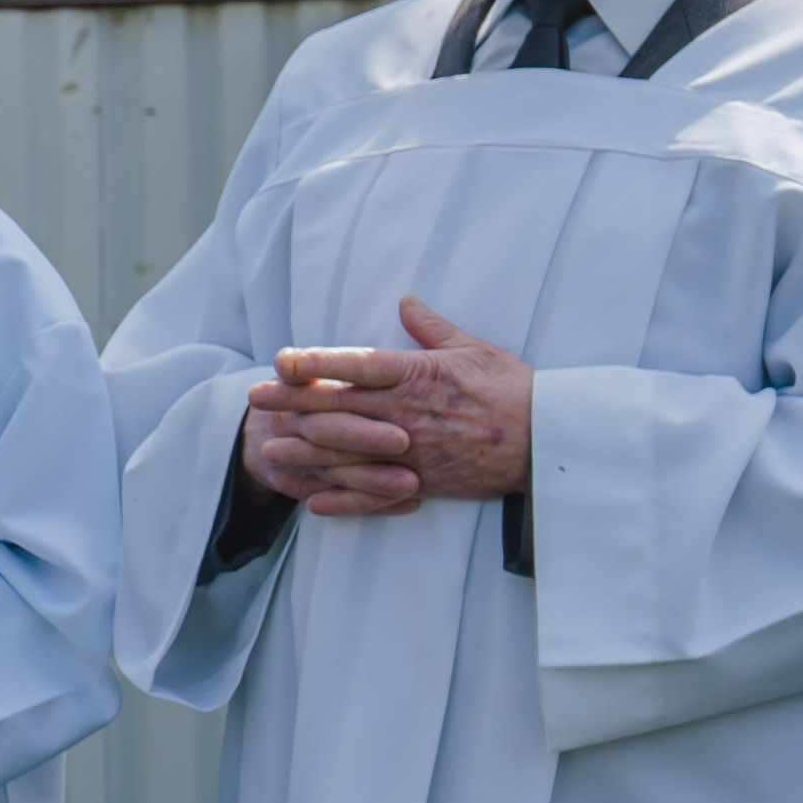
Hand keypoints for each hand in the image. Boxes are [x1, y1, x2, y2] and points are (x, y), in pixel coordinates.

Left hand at [251, 297, 533, 509]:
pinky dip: (343, 499)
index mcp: (418, 374)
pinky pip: (374, 493)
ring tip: (269, 447)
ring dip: (305, 450)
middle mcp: (407, 412)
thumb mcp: (474, 349)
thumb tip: (406, 302)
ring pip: (348, 452)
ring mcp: (412, 450)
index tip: (282, 359)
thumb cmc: (512, 389)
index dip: (317, 362)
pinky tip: (312, 500)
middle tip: (255, 399)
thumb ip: (432, 329)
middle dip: (294, 403)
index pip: (358, 364)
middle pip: (340, 406)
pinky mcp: (422, 481)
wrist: (546, 442)